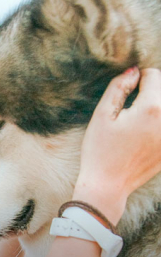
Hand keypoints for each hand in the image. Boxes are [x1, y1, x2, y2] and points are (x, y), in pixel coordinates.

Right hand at [74, 67, 160, 222]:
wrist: (108, 185)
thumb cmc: (100, 150)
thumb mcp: (101, 115)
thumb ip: (118, 87)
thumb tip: (133, 71)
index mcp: (151, 109)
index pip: (154, 75)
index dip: (136, 79)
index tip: (124, 93)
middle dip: (148, 92)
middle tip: (129, 109)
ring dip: (154, 107)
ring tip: (136, 121)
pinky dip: (156, 123)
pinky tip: (141, 136)